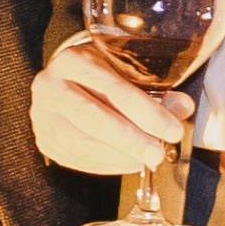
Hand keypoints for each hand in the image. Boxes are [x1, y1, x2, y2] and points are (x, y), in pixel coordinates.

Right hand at [30, 37, 193, 173]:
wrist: (60, 77)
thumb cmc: (98, 70)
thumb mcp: (122, 66)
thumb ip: (153, 86)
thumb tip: (182, 108)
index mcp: (73, 60)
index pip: (112, 88)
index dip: (145, 111)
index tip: (171, 130)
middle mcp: (50, 86)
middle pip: (93, 119)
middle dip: (131, 140)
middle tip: (158, 154)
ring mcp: (42, 115)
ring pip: (82, 143)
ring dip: (119, 157)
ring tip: (145, 160)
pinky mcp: (43, 139)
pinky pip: (75, 158)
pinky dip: (105, 165)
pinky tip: (126, 163)